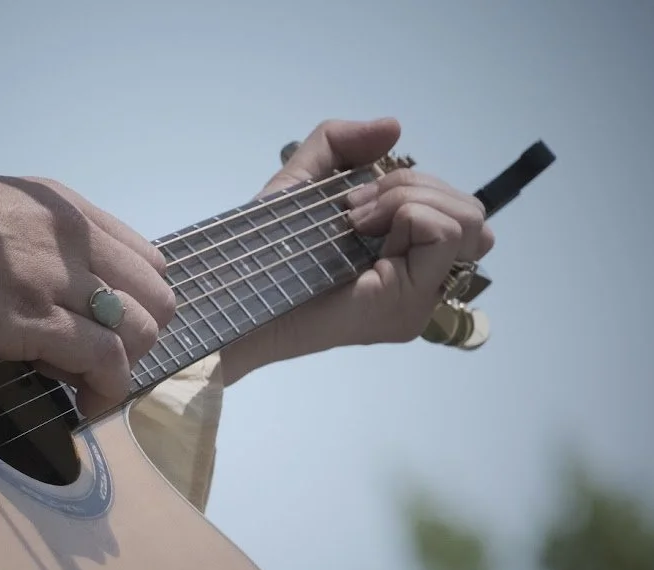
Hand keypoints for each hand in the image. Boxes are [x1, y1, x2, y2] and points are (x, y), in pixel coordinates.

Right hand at [0, 173, 175, 414]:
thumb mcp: (0, 214)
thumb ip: (40, 244)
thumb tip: (59, 293)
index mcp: (68, 210)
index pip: (146, 260)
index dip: (135, 302)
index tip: (103, 326)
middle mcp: (77, 239)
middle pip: (156, 298)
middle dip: (138, 338)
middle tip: (97, 360)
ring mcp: (59, 279)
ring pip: (140, 331)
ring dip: (122, 366)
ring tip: (85, 382)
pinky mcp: (36, 321)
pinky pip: (106, 361)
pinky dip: (107, 390)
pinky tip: (84, 403)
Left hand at [263, 117, 494, 345]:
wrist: (234, 292)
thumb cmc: (262, 246)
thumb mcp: (302, 180)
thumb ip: (343, 145)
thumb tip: (395, 127)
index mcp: (405, 260)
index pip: (457, 210)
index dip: (413, 189)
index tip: (352, 203)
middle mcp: (420, 284)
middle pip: (472, 212)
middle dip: (413, 188)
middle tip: (352, 211)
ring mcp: (418, 300)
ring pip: (468, 219)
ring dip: (409, 198)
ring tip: (354, 221)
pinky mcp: (407, 306)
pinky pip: (445, 232)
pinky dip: (407, 211)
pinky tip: (359, 230)